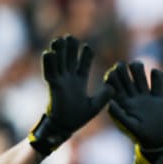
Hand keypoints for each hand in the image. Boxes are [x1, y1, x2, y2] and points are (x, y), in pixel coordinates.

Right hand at [29, 36, 112, 155]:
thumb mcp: (96, 105)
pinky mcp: (53, 86)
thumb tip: (114, 87)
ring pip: (59, 63)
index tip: (87, 46)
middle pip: (69, 61)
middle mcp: (69, 80)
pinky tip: (48, 52)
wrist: (65, 127)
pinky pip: (50, 72)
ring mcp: (60, 82)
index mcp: (79, 83)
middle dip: (70, 49)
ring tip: (59, 39)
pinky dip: (49, 63)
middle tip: (70, 36)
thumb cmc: (79, 117)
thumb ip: (104, 96)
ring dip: (59, 52)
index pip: (82, 66)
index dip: (85, 57)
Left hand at [104, 61, 162, 163]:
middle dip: (123, 70)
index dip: (112, 77)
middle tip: (122, 65)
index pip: (115, 86)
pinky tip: (155, 73)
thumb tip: (110, 103)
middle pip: (127, 78)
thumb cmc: (139, 135)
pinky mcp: (159, 98)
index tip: (111, 71)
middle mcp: (133, 97)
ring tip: (137, 65)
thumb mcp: (128, 126)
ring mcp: (146, 96)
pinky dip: (157, 76)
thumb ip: (119, 115)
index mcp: (123, 102)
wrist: (156, 140)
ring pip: (141, 78)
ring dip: (138, 69)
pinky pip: (158, 83)